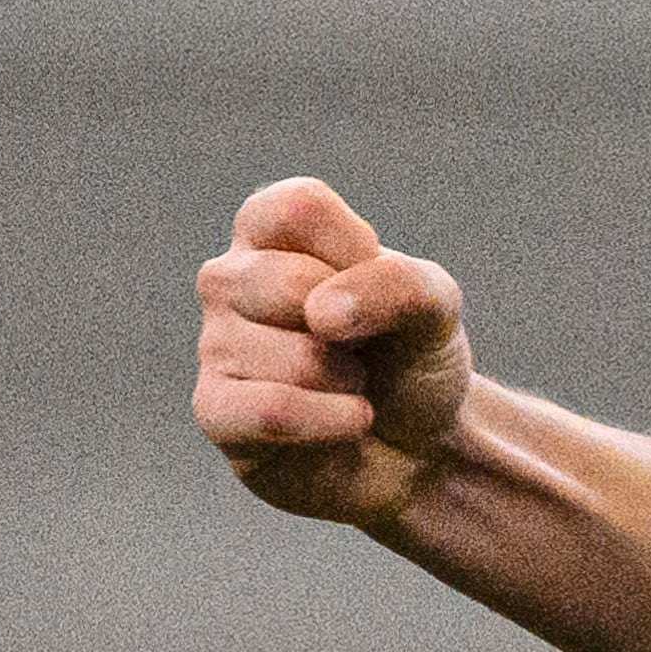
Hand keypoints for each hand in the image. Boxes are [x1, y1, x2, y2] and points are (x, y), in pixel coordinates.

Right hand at [192, 176, 473, 527]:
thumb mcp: (435, 305)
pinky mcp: (216, 412)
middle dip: (355, 327)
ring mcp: (215, 345)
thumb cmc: (410, 357)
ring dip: (349, 380)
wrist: (417, 443)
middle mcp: (229, 279)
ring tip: (348, 384)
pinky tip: (353, 420)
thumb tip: (319, 313)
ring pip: (295, 357)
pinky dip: (331, 420)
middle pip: (288, 283)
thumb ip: (397, 283)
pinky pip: (271, 410)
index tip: (378, 280)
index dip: (356, 250)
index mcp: (270, 232)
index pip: (299, 207)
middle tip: (360, 345)